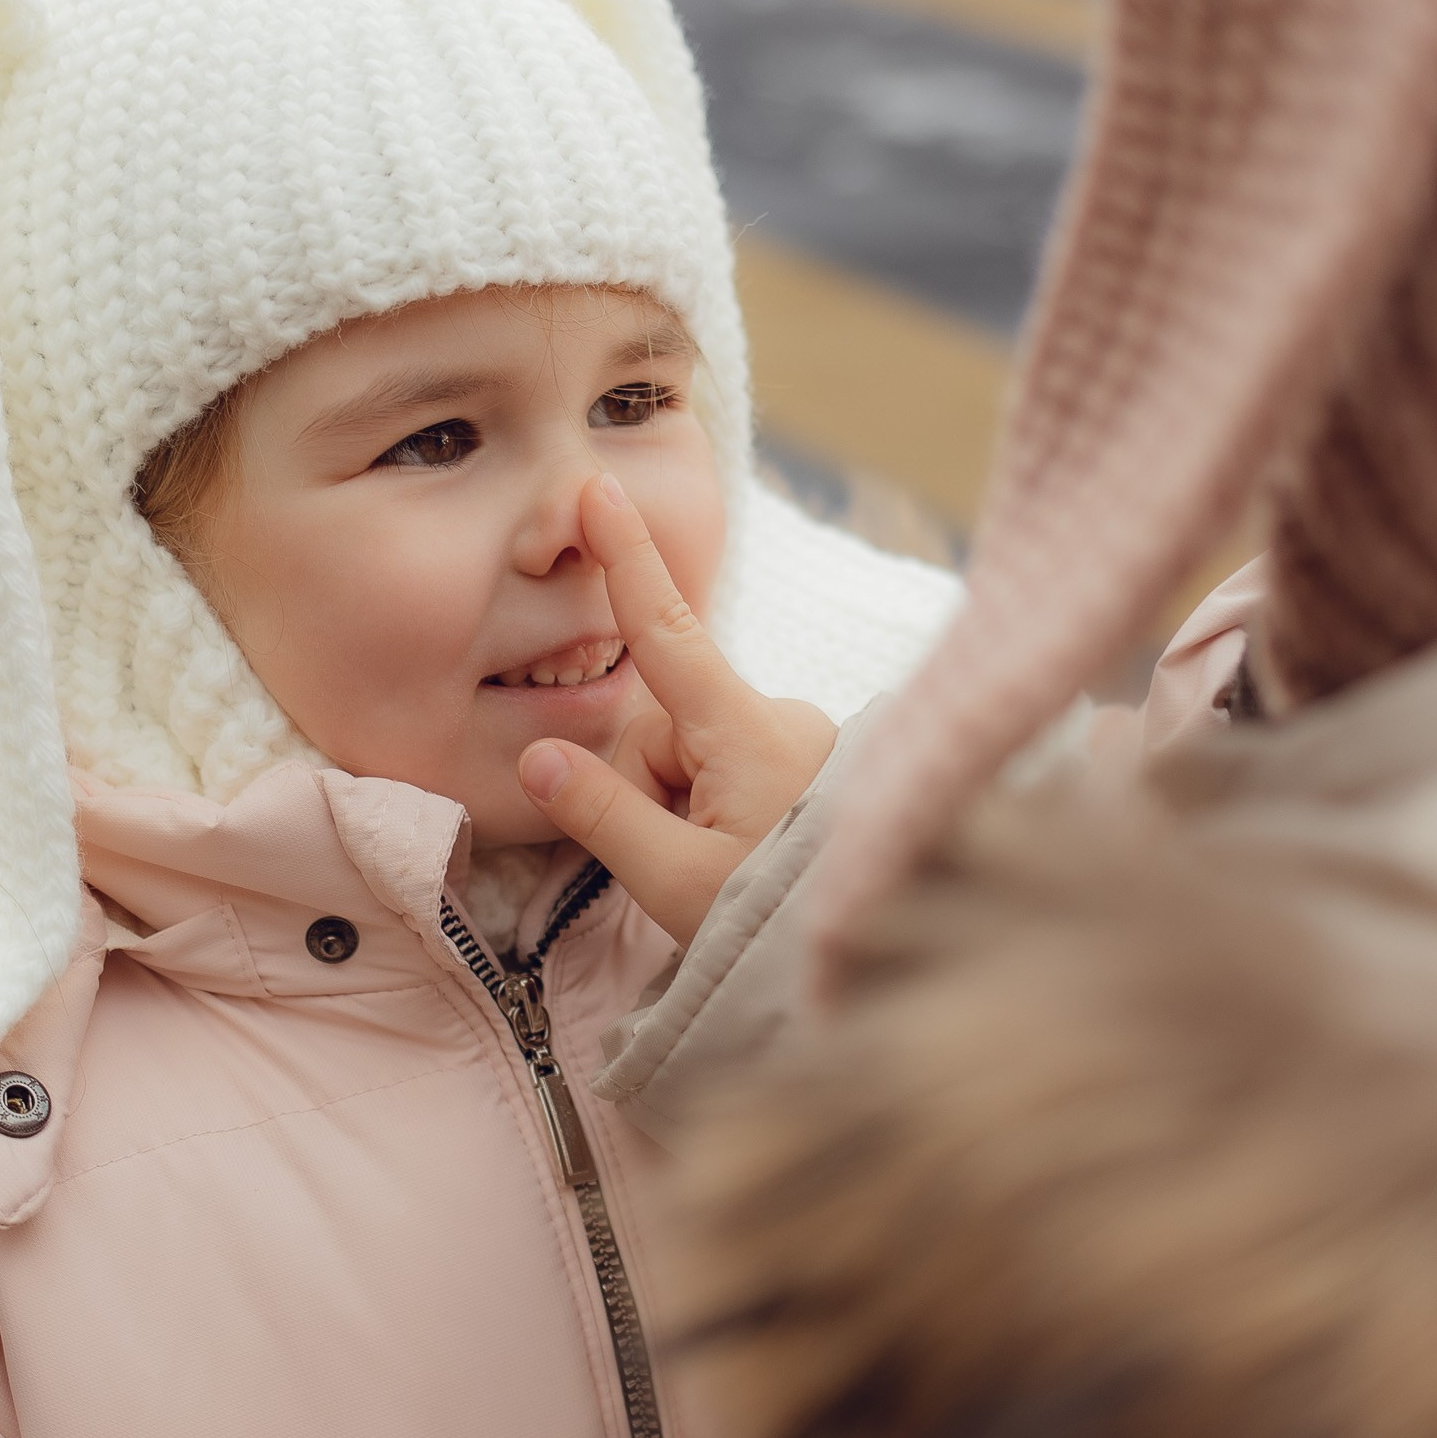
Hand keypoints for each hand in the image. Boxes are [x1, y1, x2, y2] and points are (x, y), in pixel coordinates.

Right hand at [518, 474, 835, 948]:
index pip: (666, 631)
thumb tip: (540, 759)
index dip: (627, 559)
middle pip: (666, 733)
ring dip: (688, 812)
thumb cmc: (781, 922)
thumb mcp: (678, 882)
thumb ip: (603, 815)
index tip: (601, 487)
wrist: (896, 950)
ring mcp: (804, 746)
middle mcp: (781, 720)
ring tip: (726, 878)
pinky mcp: (817, 772)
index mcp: (744, 732)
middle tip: (683, 868)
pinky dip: (722, 817)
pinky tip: (749, 866)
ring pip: (697, 760)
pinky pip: (734, 777)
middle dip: (651, 792)